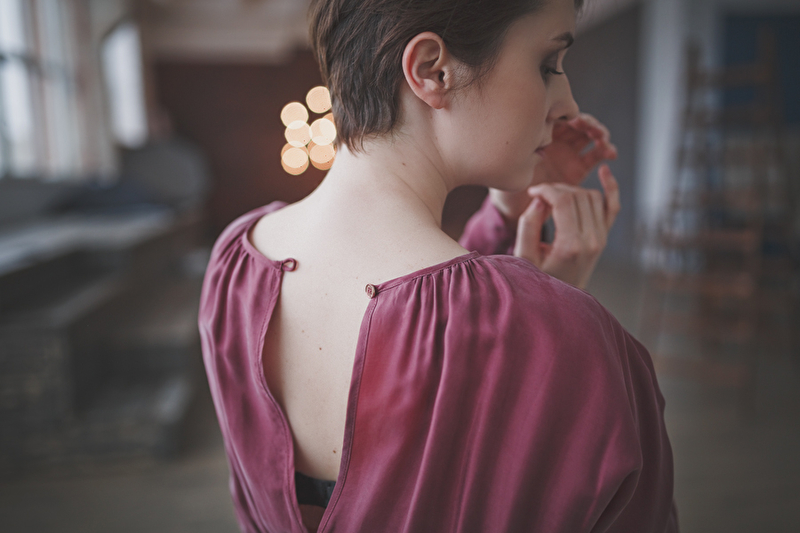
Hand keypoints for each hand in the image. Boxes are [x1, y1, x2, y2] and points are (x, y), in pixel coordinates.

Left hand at [489, 113, 617, 221]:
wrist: (515, 210)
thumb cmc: (506, 185)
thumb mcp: (512, 166)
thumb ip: (526, 152)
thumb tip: (537, 139)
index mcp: (539, 134)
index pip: (559, 116)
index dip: (569, 114)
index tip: (572, 119)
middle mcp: (556, 141)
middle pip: (577, 123)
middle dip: (587, 123)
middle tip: (590, 128)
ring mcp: (568, 154)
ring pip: (589, 136)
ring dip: (600, 133)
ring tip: (603, 139)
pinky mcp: (579, 169)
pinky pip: (596, 156)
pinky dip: (606, 151)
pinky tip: (611, 154)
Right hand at [514, 164, 619, 287]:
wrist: (558, 301)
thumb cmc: (537, 279)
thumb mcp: (523, 256)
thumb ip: (529, 224)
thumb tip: (541, 199)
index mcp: (571, 246)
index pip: (564, 201)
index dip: (547, 189)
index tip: (532, 192)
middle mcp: (592, 241)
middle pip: (578, 196)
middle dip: (557, 189)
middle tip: (540, 197)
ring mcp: (601, 239)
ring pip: (592, 196)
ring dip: (573, 191)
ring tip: (555, 199)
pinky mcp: (604, 237)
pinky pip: (612, 207)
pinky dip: (611, 188)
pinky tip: (604, 171)